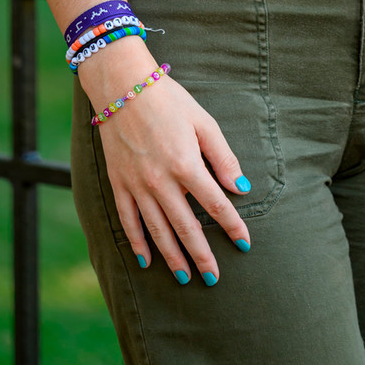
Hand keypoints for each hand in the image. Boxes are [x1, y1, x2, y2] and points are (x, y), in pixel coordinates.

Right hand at [78, 38, 251, 284]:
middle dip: (202, 255)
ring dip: (172, 257)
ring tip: (185, 278)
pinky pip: (128, 221)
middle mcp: (161, 181)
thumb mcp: (203, 122)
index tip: (245, 244)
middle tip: (213, 278)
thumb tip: (240, 188)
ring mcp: (137, 185)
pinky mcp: (118, 183)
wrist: (123, 86)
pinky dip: (137, 243)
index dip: (233, 226)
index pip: (216, 204)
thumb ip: (222, 157)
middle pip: (186, 227)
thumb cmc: (168, 100)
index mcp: (186, 164)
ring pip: (157, 231)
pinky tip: (146, 260)